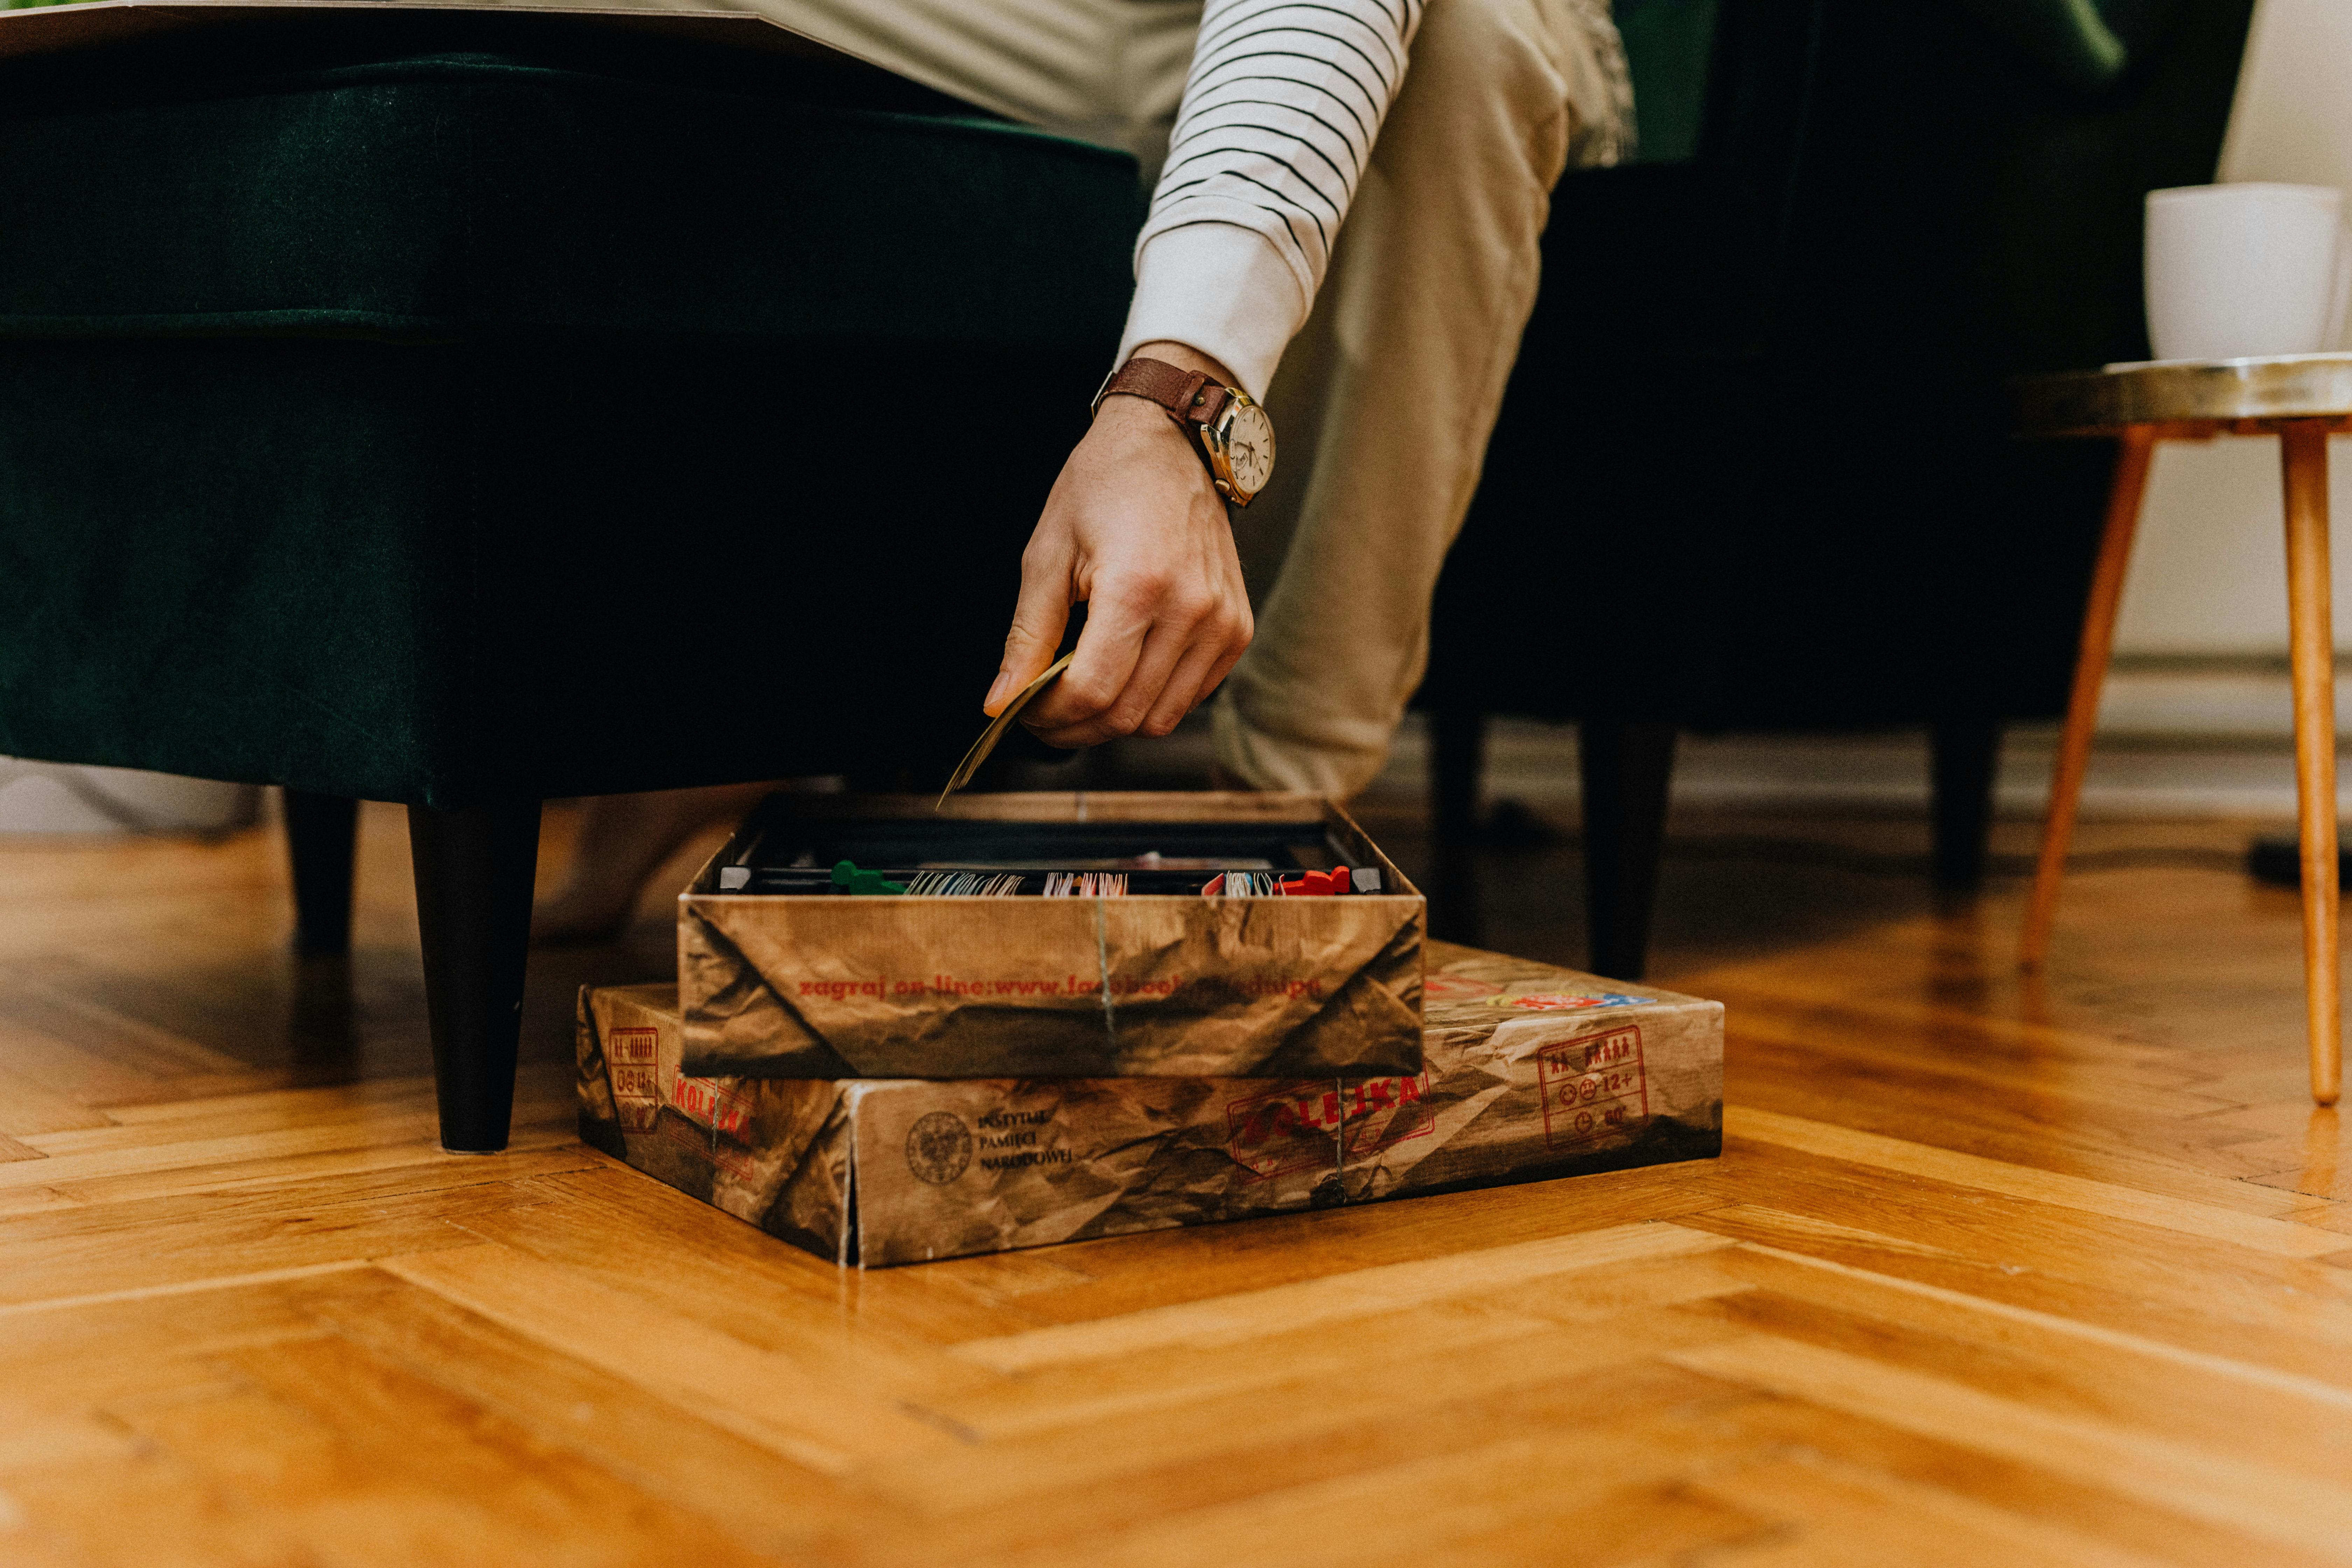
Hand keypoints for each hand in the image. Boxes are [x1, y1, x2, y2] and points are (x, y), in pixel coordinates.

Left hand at [984, 341, 1253, 747]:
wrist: (1171, 444)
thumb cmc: (1103, 487)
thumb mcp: (1047, 555)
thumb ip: (1028, 637)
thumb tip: (1001, 704)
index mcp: (1138, 587)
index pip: (1093, 693)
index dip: (1050, 716)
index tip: (1023, 710)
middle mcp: (1191, 610)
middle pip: (1126, 715)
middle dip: (1075, 727)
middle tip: (1043, 711)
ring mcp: (1222, 623)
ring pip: (1161, 717)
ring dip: (1113, 719)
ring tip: (1081, 689)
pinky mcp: (1237, 629)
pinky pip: (1191, 696)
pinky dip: (1152, 699)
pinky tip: (1125, 668)